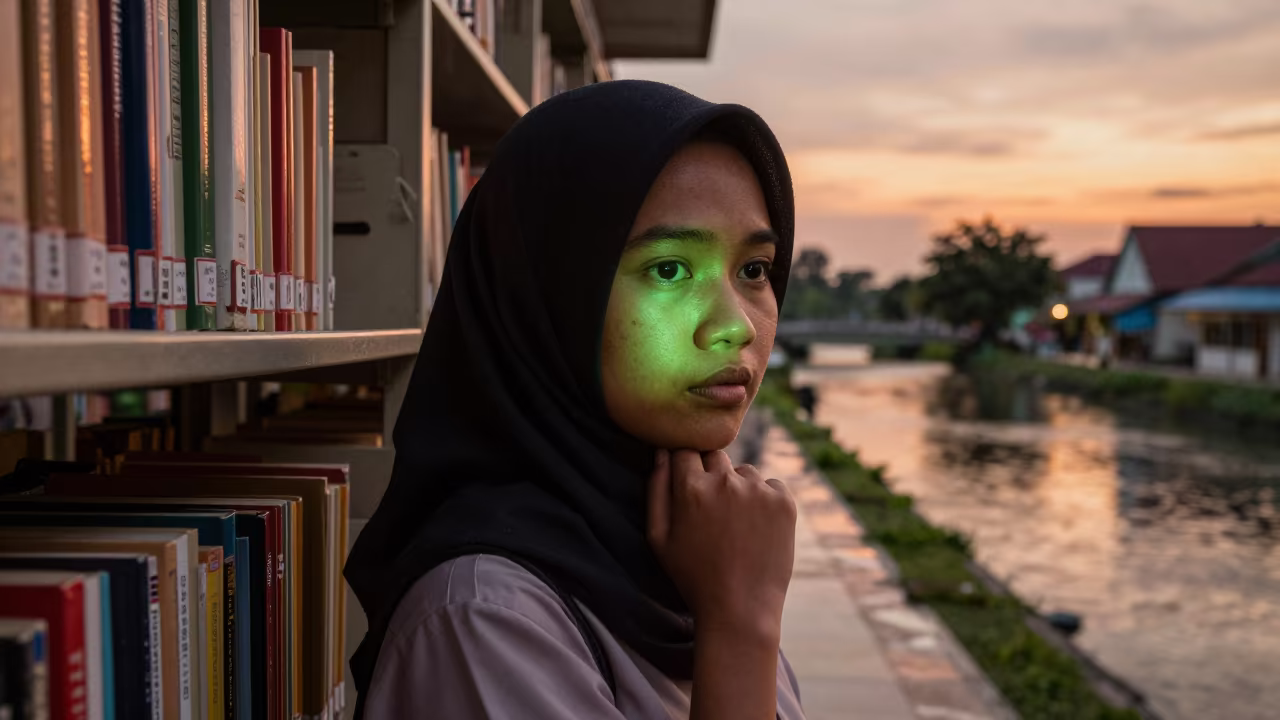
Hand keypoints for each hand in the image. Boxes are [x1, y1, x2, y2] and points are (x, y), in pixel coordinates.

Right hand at [647, 448, 796, 640]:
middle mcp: (726, 481)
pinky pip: (771, 485)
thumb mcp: (659, 538)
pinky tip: (756, 529)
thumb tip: (662, 454)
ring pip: (744, 472)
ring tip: (736, 524)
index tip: (689, 486)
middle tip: (713, 510)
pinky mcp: (784, 501)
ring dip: (739, 487)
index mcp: (691, 488)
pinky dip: (764, 500)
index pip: (685, 451)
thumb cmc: (693, 576)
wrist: (740, 609)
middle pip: (714, 456)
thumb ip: (657, 490)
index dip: (685, 467)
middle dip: (711, 475)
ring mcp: (758, 490)